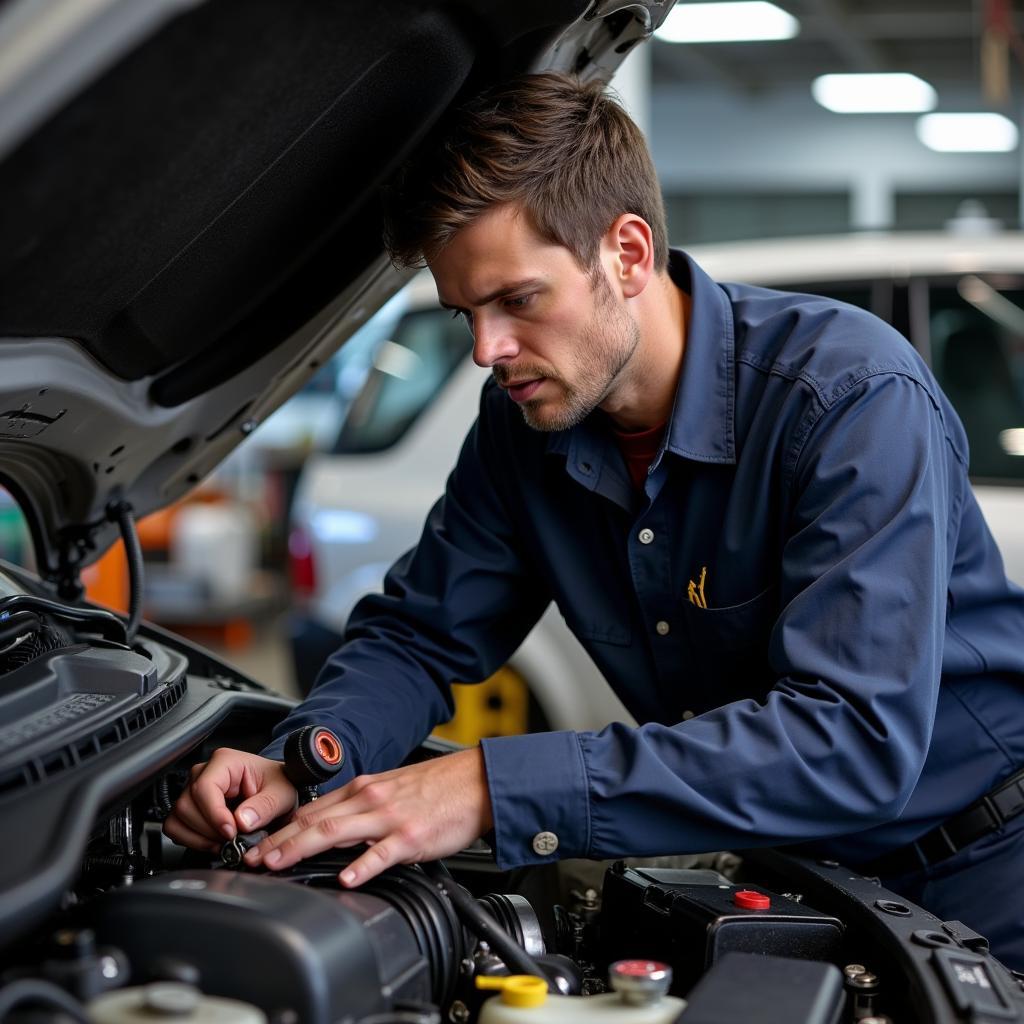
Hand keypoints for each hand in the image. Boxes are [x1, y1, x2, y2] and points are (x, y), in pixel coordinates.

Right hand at [163, 748, 296, 850]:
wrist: (274, 791)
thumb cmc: (276, 785)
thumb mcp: (282, 793)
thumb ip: (265, 806)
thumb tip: (242, 820)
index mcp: (225, 761)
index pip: (204, 788)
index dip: (214, 814)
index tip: (230, 831)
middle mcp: (204, 773)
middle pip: (187, 806)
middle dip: (209, 830)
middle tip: (232, 839)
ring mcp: (192, 790)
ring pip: (178, 818)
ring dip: (200, 837)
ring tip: (224, 842)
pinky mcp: (189, 808)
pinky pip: (175, 828)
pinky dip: (191, 840)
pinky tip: (213, 842)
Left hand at [242, 747, 492, 886]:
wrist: (476, 781)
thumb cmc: (437, 789)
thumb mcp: (391, 789)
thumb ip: (360, 808)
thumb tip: (330, 830)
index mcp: (363, 789)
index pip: (311, 809)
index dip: (280, 829)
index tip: (257, 846)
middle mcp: (370, 799)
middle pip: (314, 820)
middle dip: (278, 841)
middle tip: (252, 860)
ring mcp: (390, 818)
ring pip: (337, 831)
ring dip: (301, 848)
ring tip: (278, 864)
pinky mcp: (412, 836)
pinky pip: (382, 852)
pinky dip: (361, 865)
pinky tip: (346, 878)